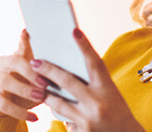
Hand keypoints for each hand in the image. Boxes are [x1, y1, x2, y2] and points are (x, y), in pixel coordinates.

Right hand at [0, 29, 48, 121]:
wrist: (6, 106)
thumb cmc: (27, 88)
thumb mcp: (37, 80)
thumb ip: (47, 72)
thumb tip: (66, 69)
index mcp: (15, 56)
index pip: (21, 44)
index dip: (24, 39)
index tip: (28, 32)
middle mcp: (2, 64)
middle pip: (13, 62)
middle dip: (30, 72)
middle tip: (45, 83)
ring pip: (5, 81)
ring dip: (24, 90)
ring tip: (41, 98)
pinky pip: (3, 103)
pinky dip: (19, 111)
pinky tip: (33, 117)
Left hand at [30, 28, 144, 131]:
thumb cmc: (117, 113)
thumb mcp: (110, 96)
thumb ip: (92, 85)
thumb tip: (65, 72)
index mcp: (108, 90)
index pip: (95, 63)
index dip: (84, 46)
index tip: (74, 31)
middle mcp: (97, 104)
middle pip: (67, 81)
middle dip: (48, 70)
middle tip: (34, 61)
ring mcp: (87, 120)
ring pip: (58, 103)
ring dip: (46, 94)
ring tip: (38, 86)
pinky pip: (63, 121)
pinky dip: (61, 115)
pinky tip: (60, 112)